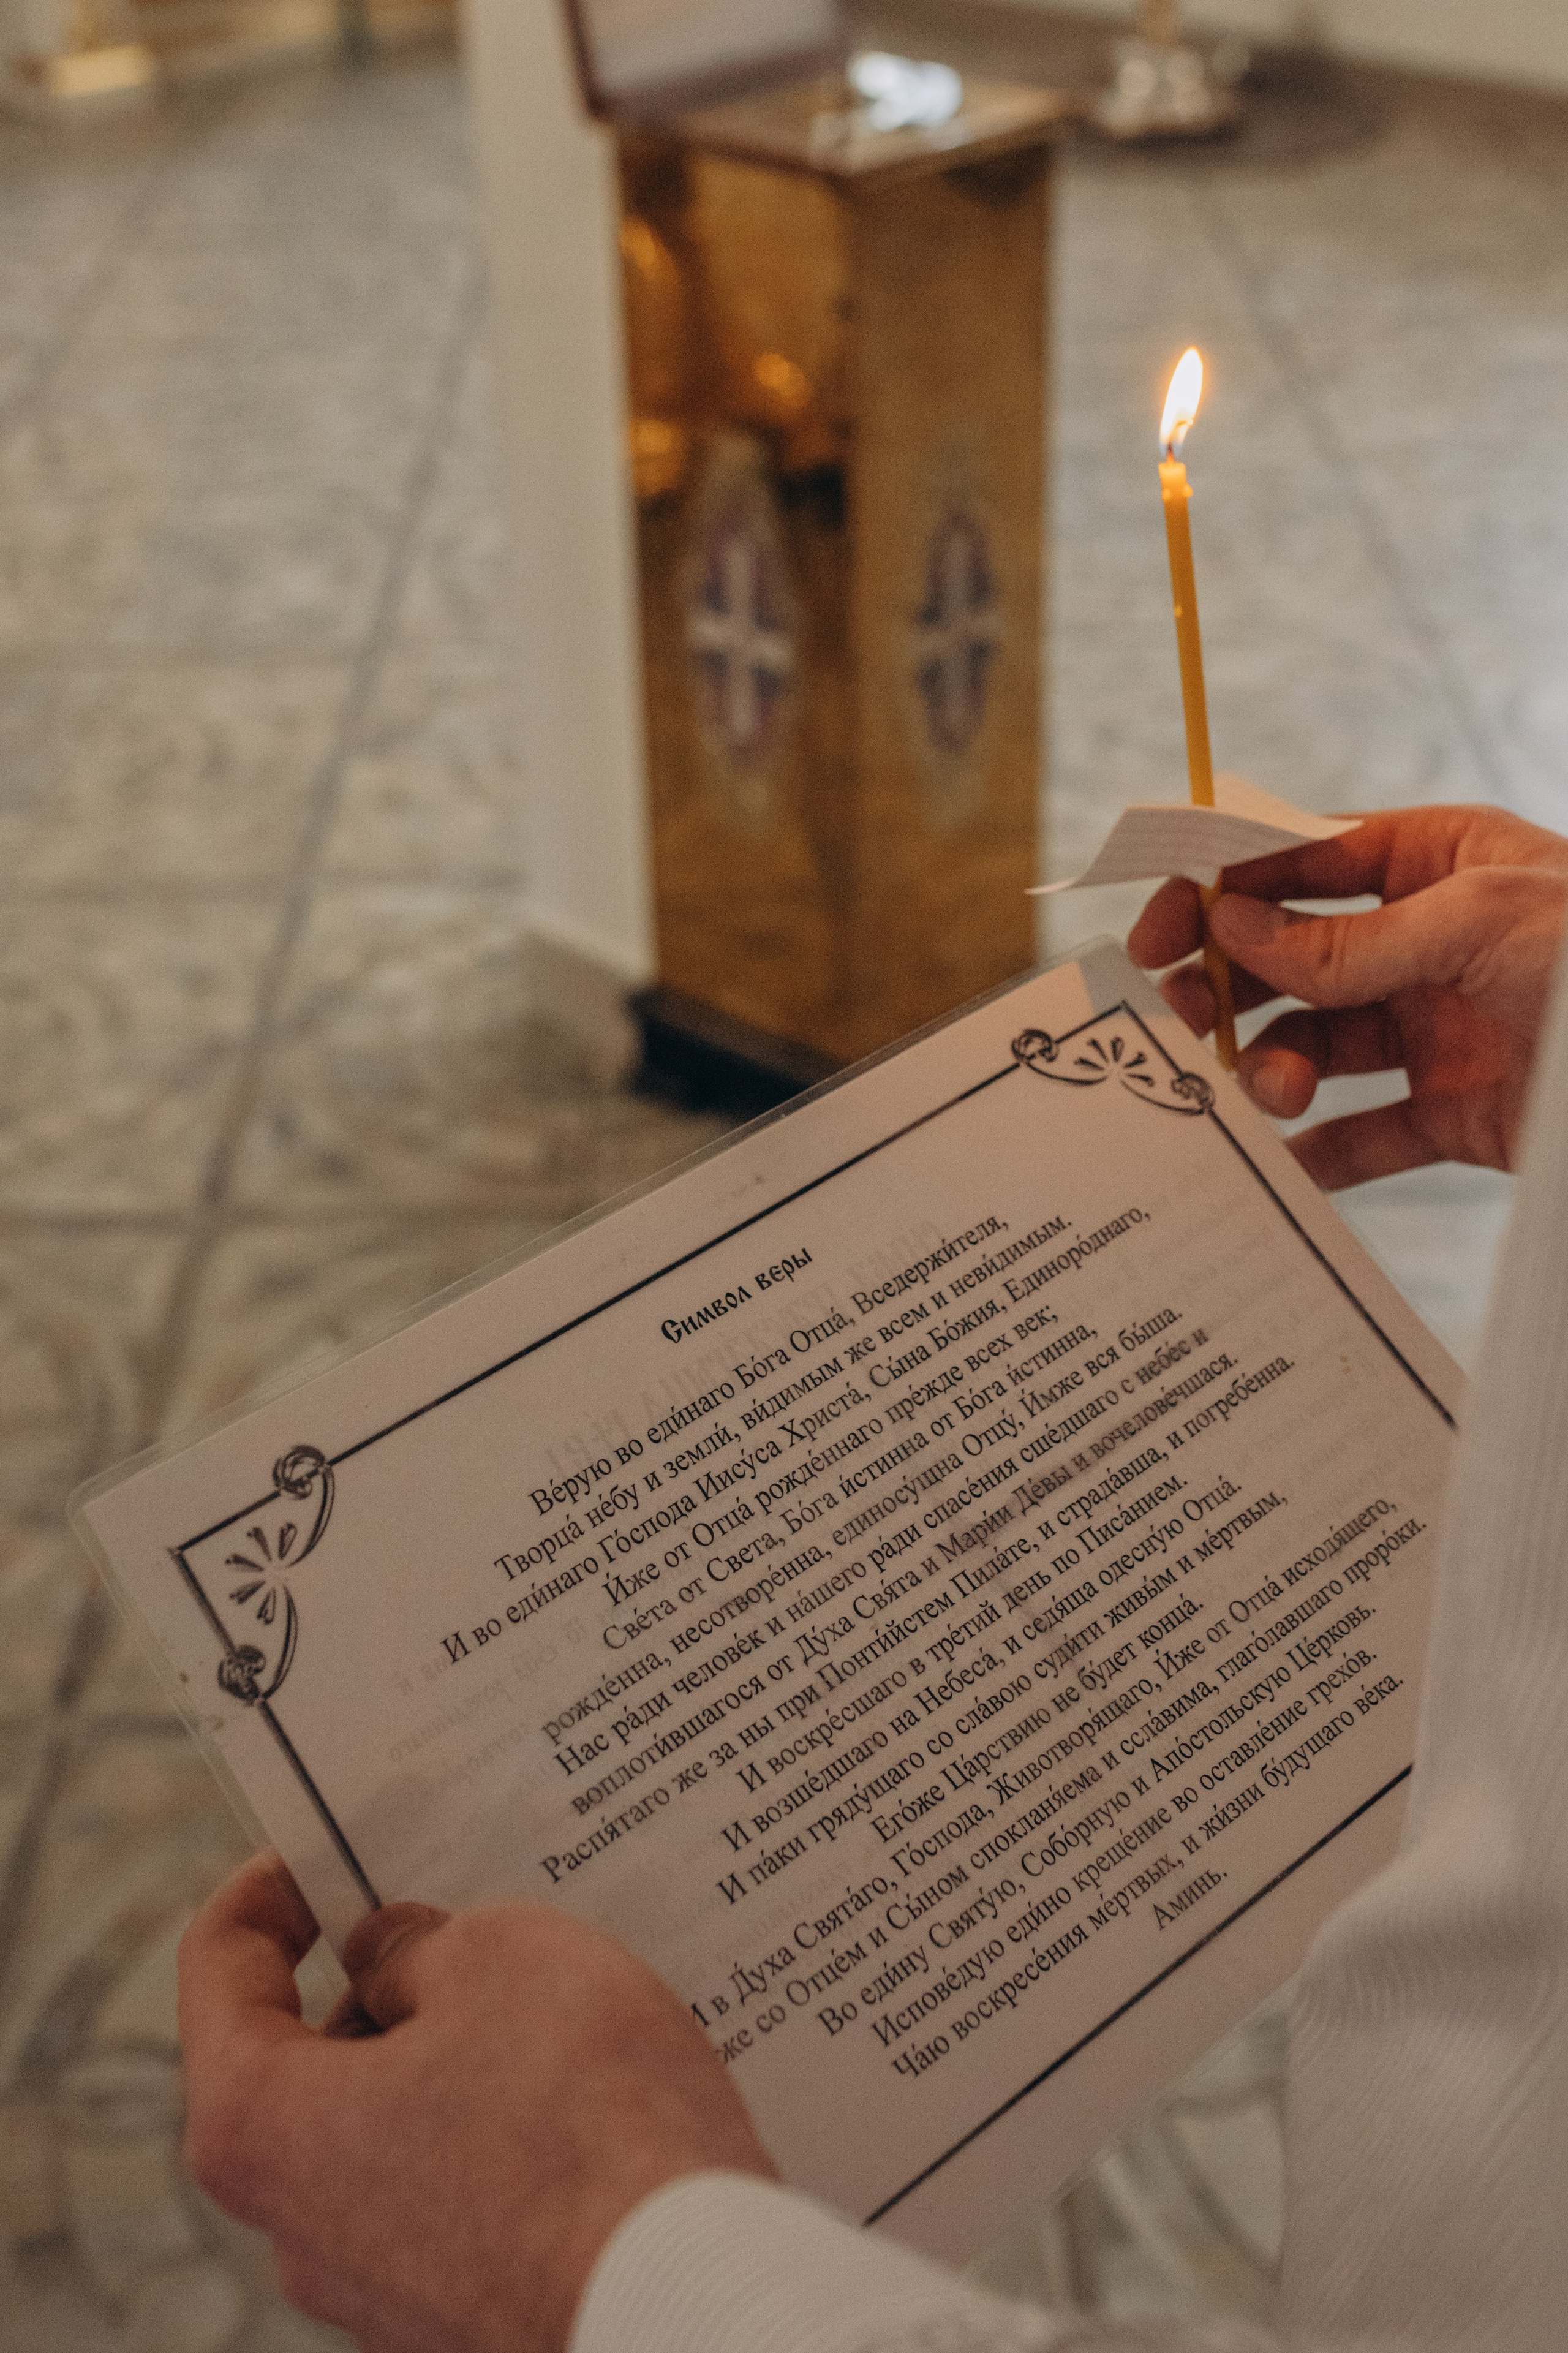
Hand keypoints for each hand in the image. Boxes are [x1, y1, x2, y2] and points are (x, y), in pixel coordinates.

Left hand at [179, 1852, 776, 2352]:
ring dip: (451, 2058)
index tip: (324, 1854)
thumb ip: (417, 1945)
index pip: (218, 1974)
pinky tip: (585, 2091)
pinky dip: (501, 2131)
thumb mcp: (500, 1955)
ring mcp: (380, 2294)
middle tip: (461, 1912)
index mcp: (262, 2128)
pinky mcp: (460, 2321)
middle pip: (306, 2064)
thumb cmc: (585, 2118)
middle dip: (377, 1981)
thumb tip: (397, 1964)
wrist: (692, 2299)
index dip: (268, 1891)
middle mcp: (298, 2229)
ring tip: (550, 1996)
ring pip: (390, 2132)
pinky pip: (460, 2194)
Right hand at [1128, 803, 1567, 1188]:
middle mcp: (1425, 941)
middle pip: (1290, 958)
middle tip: (1185, 1023)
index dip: (1218, 888)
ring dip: (1275, 1071)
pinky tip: (1282, 1167)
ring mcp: (1436, 1028)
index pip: (1299, 860)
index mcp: (1436, 862)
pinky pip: (1365, 1137)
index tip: (1155, 933)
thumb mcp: (1475, 924)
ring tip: (1276, 1095)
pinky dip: (1317, 1155)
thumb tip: (1232, 926)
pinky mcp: (1453, 1113)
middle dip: (1232, 989)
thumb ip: (1348, 941)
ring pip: (1314, 1047)